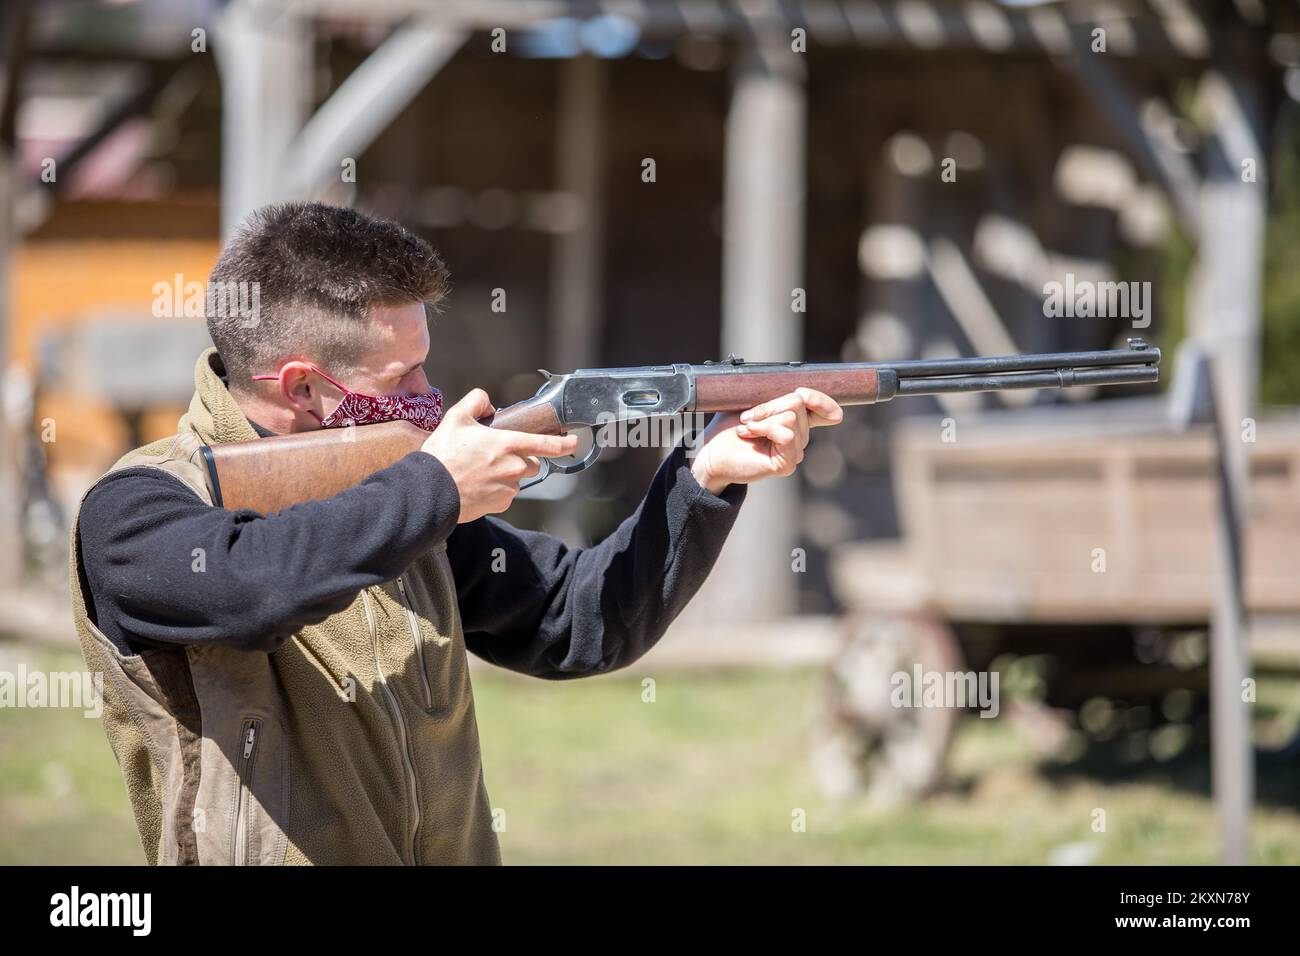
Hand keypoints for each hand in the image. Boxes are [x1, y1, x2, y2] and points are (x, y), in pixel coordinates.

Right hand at [421, 389, 578, 522]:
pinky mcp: (501, 504)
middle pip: (532, 462)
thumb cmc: (443, 454)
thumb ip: (476, 401)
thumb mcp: (456, 417)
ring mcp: (509, 488)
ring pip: (518, 479)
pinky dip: (497, 489)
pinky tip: (478, 484)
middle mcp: (515, 468)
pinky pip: (506, 494)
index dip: (564, 443)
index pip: (547, 444)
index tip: (573, 442)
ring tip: (480, 471)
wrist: (430, 490)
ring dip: (507, 474)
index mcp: (508, 444)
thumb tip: (488, 402)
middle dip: (521, 457)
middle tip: (495, 455)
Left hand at [689, 388, 842, 494]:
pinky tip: (748, 433)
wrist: (711, 451)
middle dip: (770, 404)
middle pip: (798, 404)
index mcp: (795, 422)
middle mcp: (799, 437)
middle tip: (748, 416)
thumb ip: (775, 394)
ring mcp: (794, 451)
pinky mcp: (786, 463)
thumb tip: (800, 390)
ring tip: (746, 427)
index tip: (802, 393)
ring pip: (791, 418)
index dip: (821, 400)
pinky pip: (785, 434)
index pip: (826, 410)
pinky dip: (764, 428)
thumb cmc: (729, 427)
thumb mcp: (752, 401)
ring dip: (763, 418)